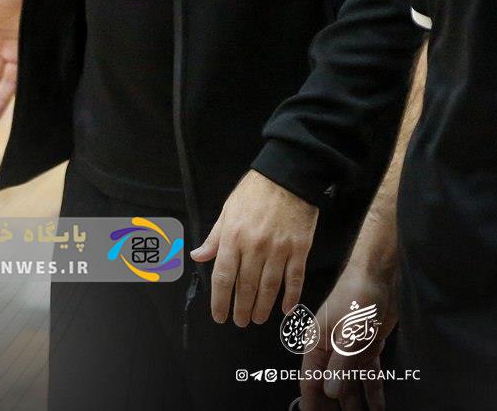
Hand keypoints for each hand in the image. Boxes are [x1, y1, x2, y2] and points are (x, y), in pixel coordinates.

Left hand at [190, 171, 318, 325]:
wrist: (288, 174)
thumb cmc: (254, 191)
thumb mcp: (228, 209)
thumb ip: (214, 237)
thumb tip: (197, 256)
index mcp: (234, 236)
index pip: (223, 277)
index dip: (220, 301)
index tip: (219, 316)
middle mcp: (255, 246)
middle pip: (246, 287)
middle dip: (241, 309)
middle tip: (240, 321)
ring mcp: (279, 248)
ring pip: (269, 287)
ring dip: (262, 307)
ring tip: (258, 318)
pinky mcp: (300, 248)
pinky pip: (295, 278)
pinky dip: (291, 296)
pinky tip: (286, 308)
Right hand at [300, 265, 395, 410]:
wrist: (380, 274)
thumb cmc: (358, 294)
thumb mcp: (349, 331)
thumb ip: (341, 363)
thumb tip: (332, 392)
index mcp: (317, 344)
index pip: (310, 382)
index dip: (312, 405)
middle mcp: (330, 350)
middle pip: (329, 388)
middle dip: (335, 408)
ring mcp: (348, 350)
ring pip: (349, 385)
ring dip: (356, 405)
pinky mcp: (365, 348)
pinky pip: (367, 375)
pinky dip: (372, 391)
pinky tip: (378, 406)